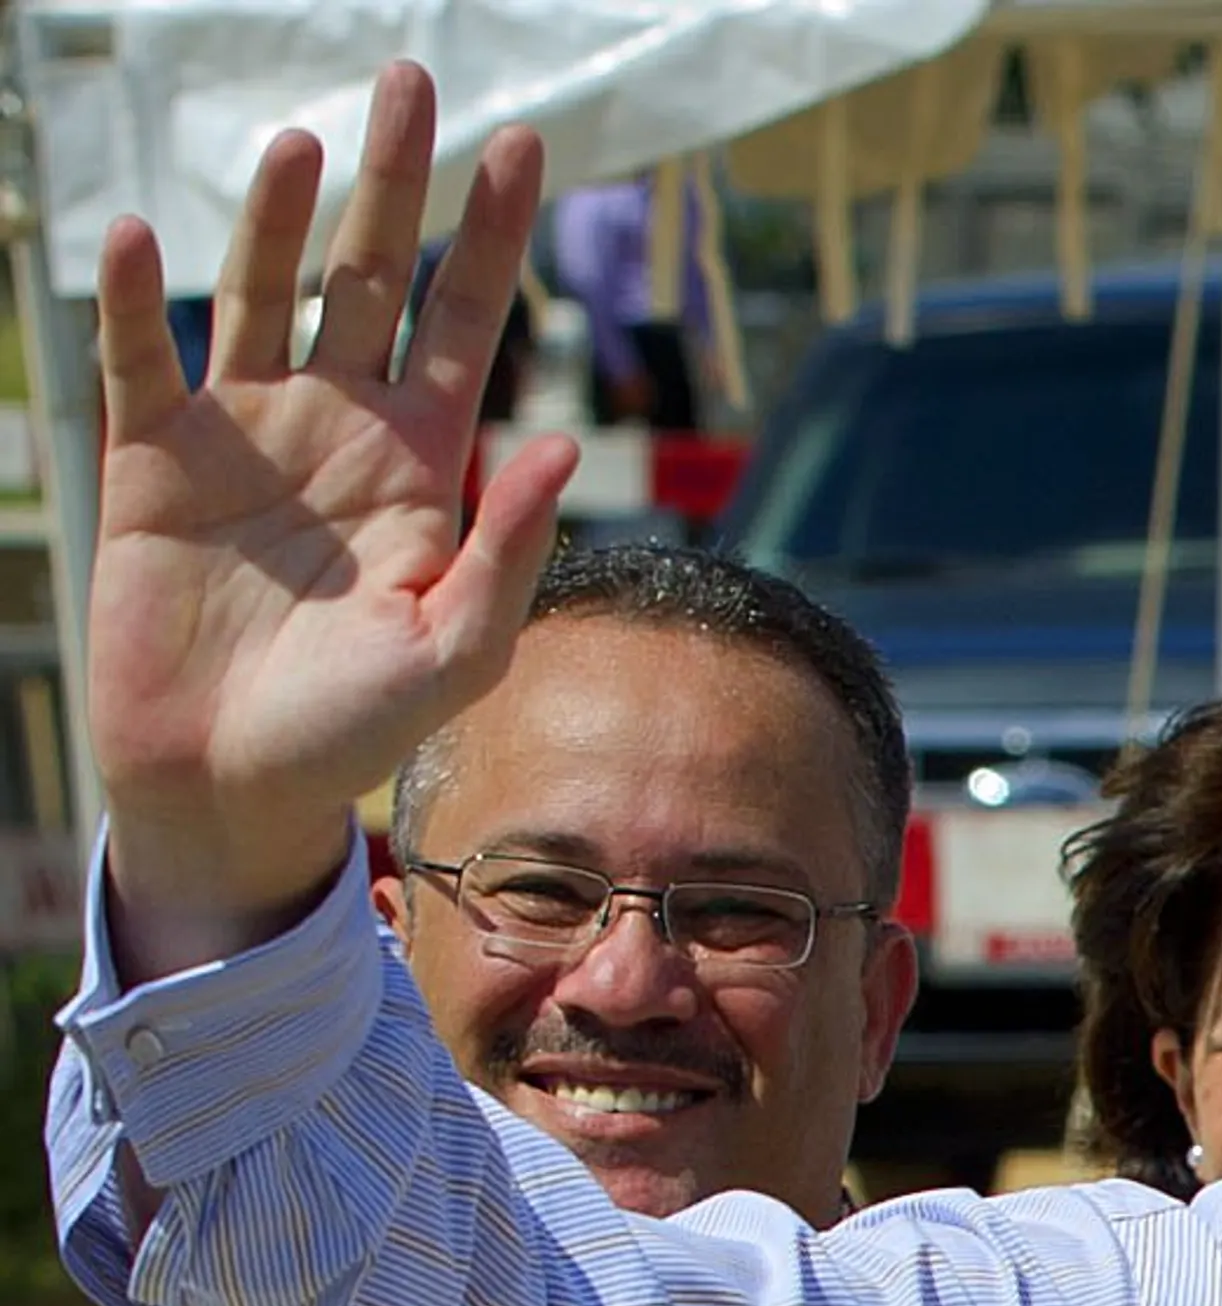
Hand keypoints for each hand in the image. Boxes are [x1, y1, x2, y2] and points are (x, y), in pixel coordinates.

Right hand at [89, 64, 574, 968]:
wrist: (230, 786)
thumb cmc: (351, 736)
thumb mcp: (451, 653)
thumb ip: (505, 552)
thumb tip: (561, 442)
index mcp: (420, 464)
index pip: (467, 324)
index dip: (491, 237)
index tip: (521, 147)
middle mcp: (337, 423)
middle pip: (370, 273)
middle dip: (393, 180)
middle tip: (413, 82)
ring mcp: (245, 427)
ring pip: (264, 288)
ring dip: (277, 214)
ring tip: (300, 144)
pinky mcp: (155, 451)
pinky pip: (144, 355)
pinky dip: (140, 298)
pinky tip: (144, 239)